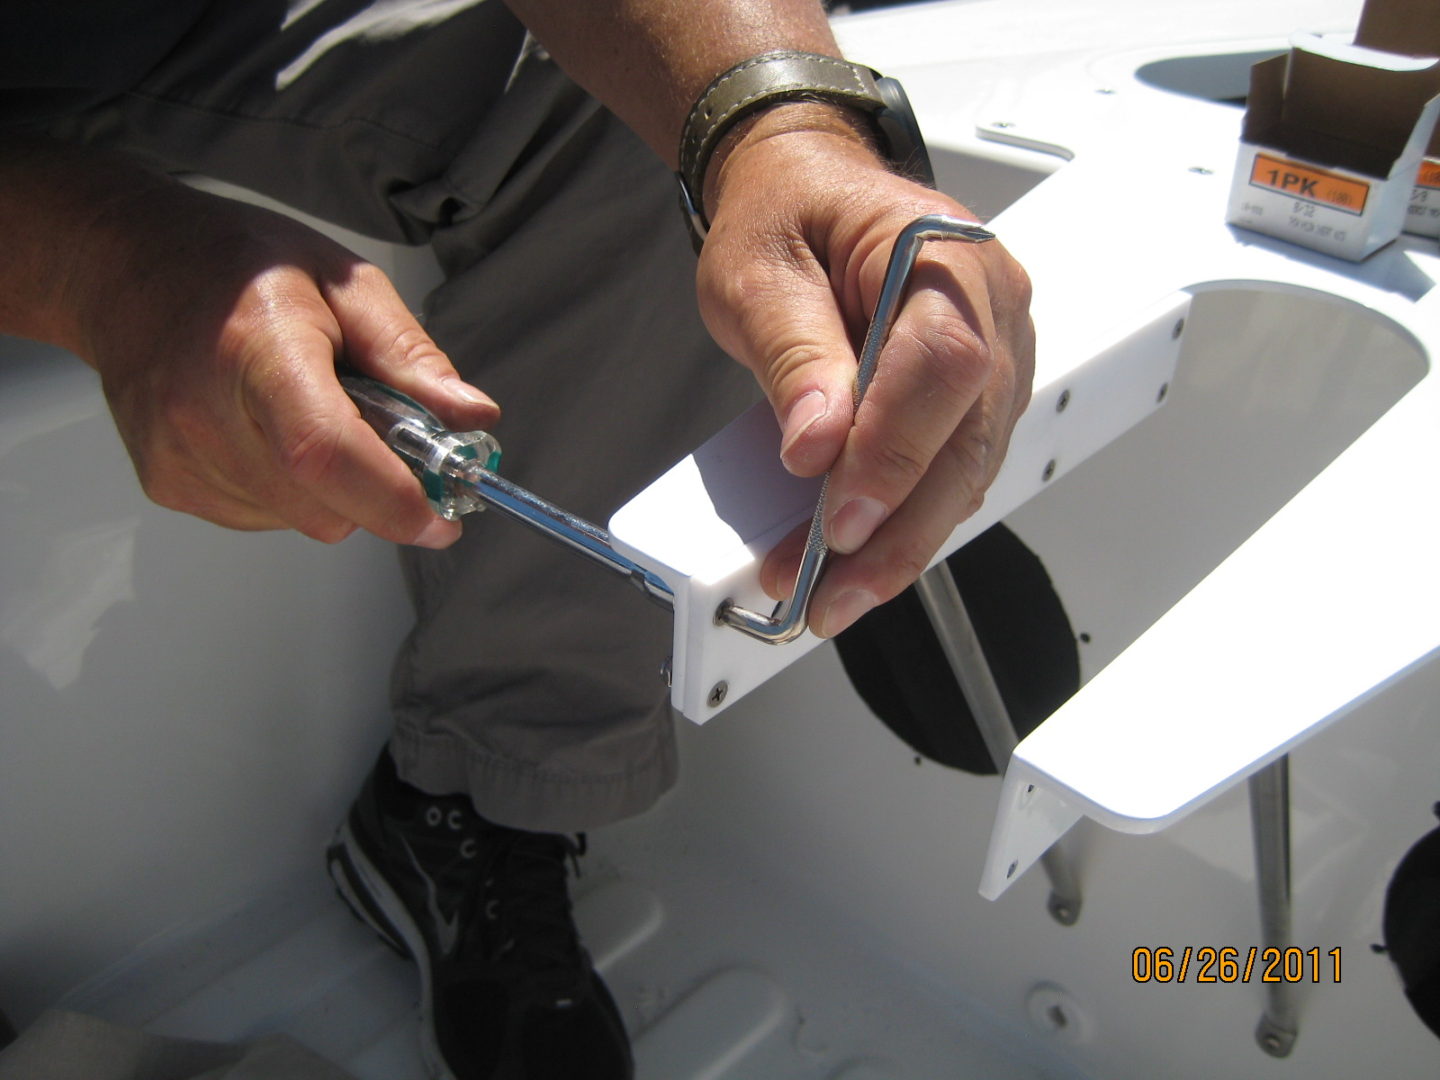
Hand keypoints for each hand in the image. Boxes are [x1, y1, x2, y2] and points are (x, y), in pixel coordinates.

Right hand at [70, 178, 497, 545]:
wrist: (126, 268)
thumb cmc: (237, 265)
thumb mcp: (343, 282)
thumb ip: (410, 357)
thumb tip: (472, 417)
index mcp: (260, 350)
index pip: (326, 455)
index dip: (394, 500)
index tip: (443, 516)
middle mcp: (205, 414)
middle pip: (322, 505)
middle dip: (379, 492)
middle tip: (389, 438)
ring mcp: (180, 457)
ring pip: (300, 520)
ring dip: (333, 490)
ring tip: (314, 414)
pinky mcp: (169, 484)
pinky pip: (265, 517)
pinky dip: (292, 491)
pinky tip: (272, 432)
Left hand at [696, 109, 1034, 637]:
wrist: (809, 188)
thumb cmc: (785, 216)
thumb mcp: (758, 272)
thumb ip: (793, 353)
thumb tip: (817, 446)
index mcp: (944, 253)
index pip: (942, 364)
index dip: (895, 450)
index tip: (837, 519)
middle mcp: (993, 307)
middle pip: (968, 438)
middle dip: (899, 530)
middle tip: (830, 594)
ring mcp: (999, 354)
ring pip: (967, 470)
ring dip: (898, 542)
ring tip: (827, 593)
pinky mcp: (978, 397)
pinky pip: (953, 469)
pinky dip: (904, 521)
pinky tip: (853, 559)